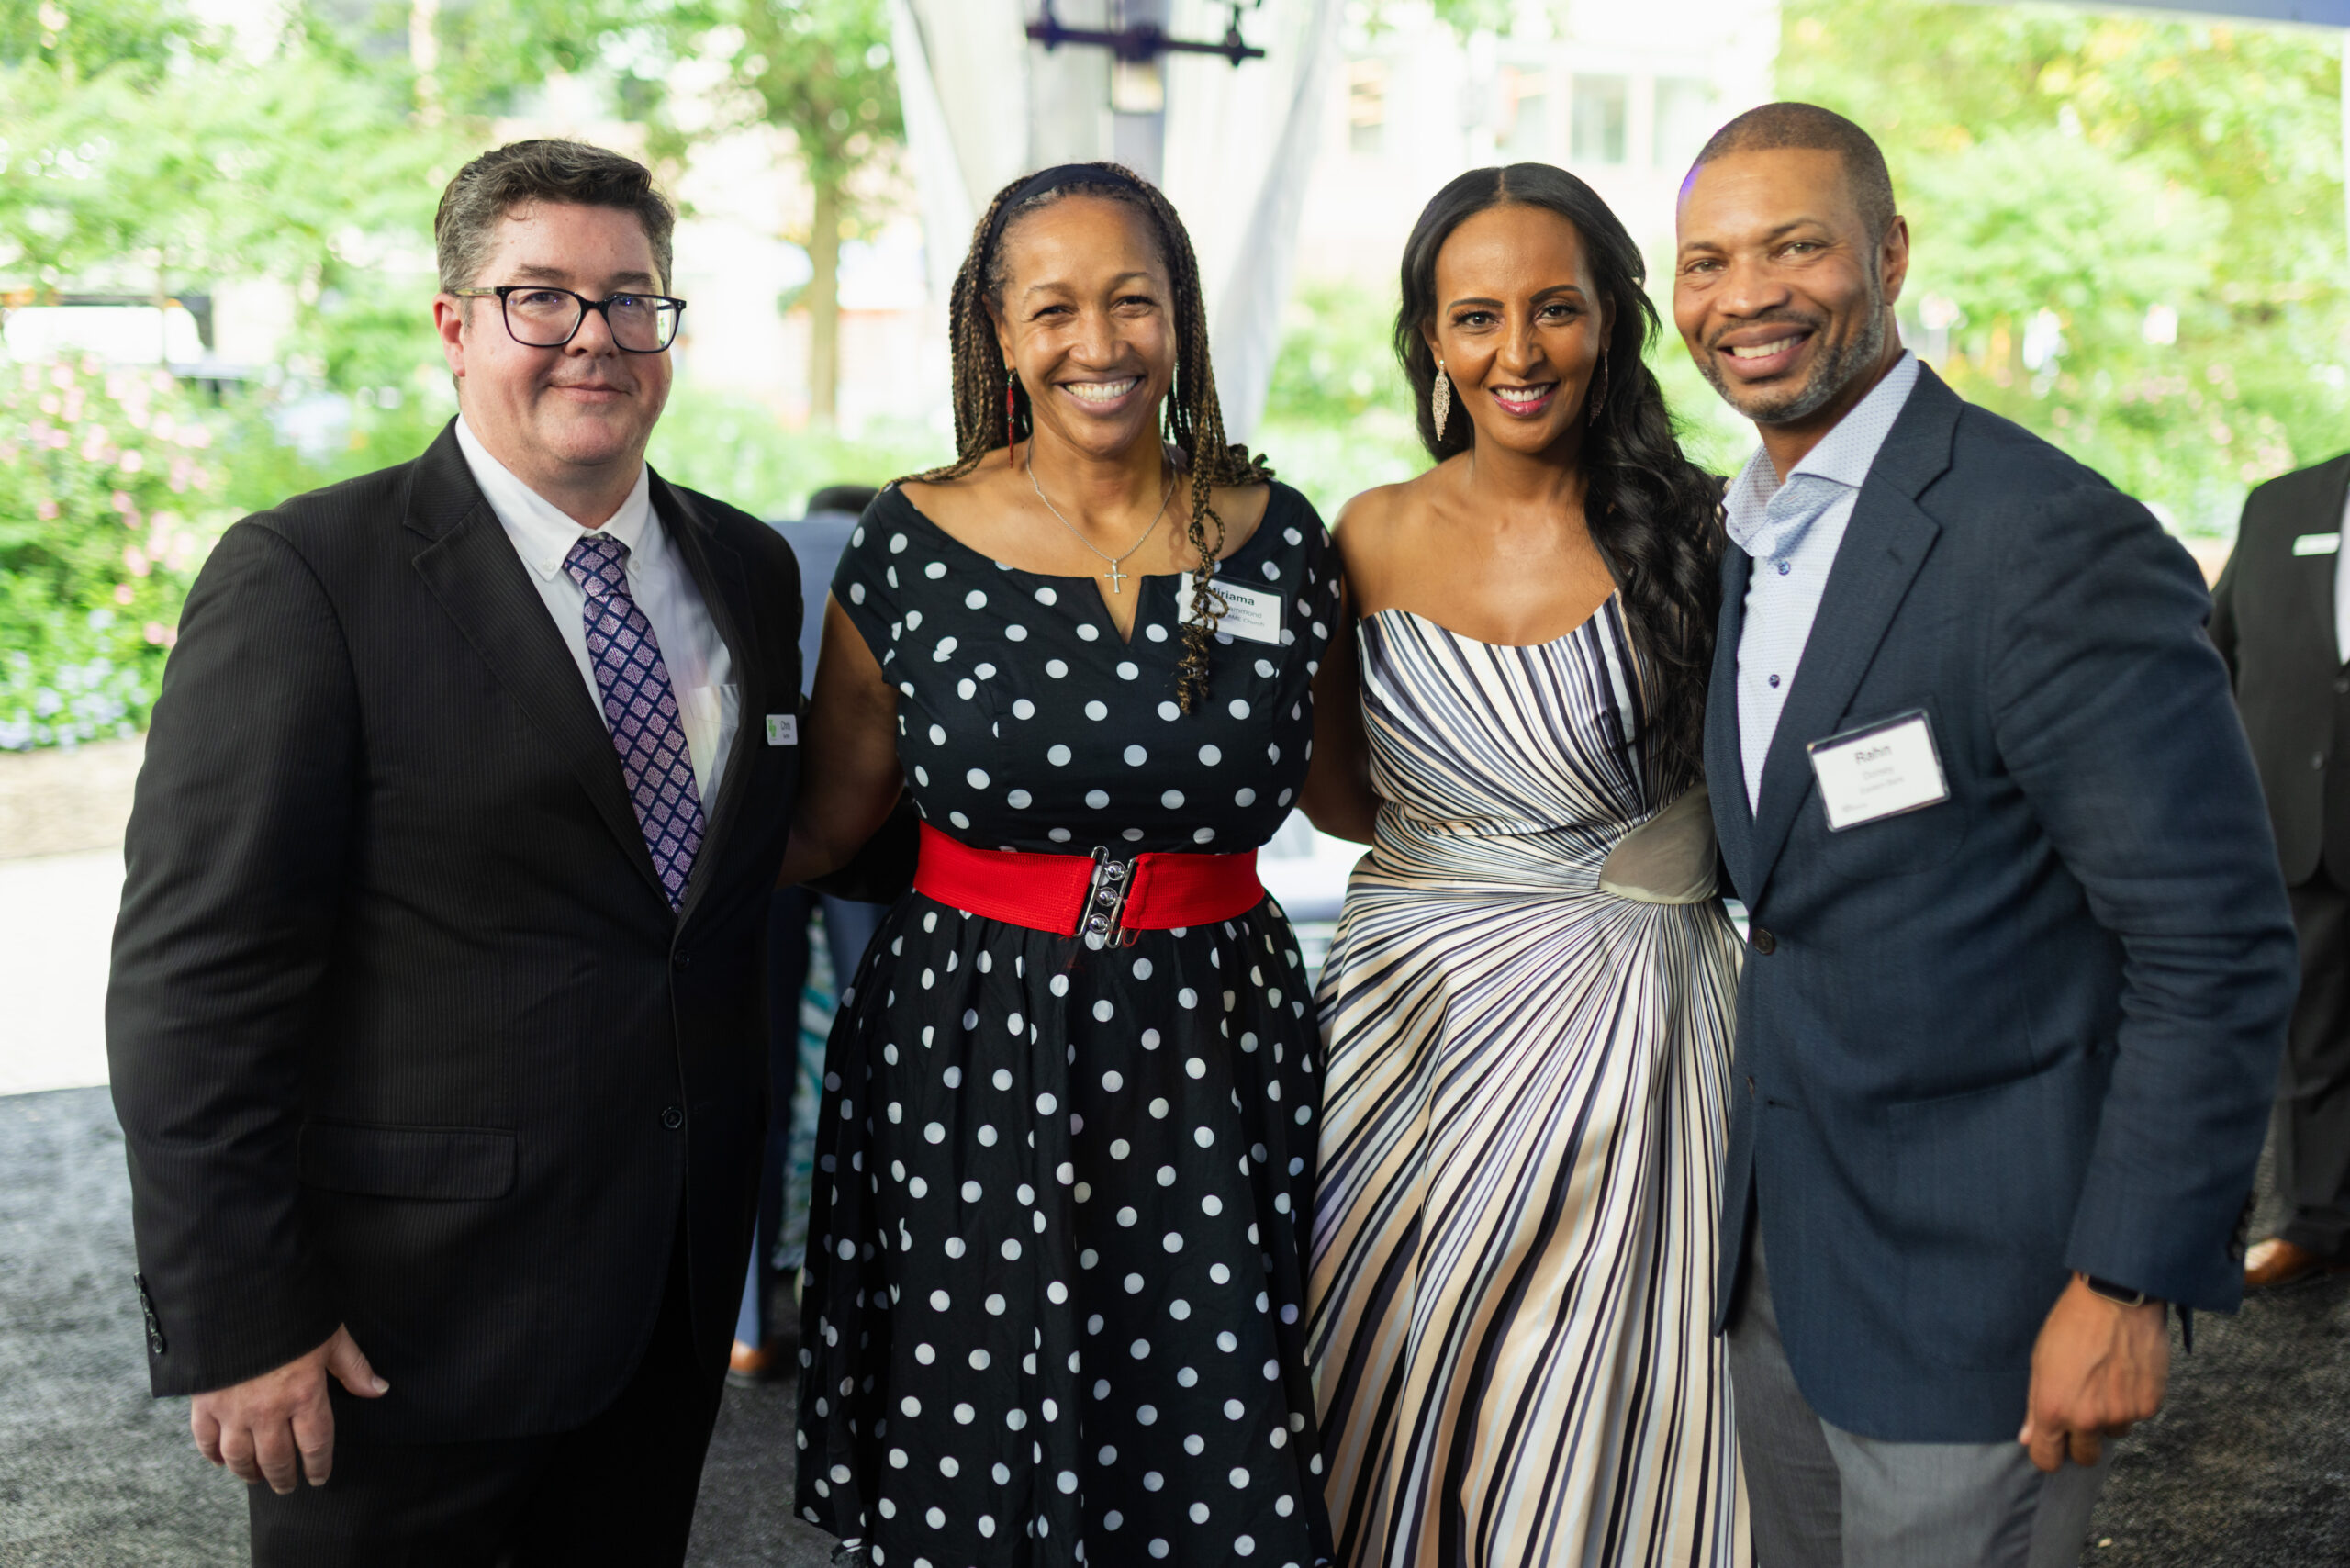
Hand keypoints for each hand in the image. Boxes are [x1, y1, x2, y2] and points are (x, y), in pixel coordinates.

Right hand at [189, 1324, 387, 1493]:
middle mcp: (268, 1410)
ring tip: (258, 1479)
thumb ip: (353, 1367)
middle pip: (277, 1458)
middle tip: (286, 1486)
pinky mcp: (203, 1403)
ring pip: (241, 1457)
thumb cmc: (291, 1312)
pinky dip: (213, 1455)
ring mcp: (233, 1410)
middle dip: (283, 1477)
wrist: (237, 1294)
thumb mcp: (331, 1336)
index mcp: (304, 1394)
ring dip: (250, 1472)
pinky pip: (205, 1440)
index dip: (319, 1465)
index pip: (315, 1444)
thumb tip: (379, 1390)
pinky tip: (222, 1461)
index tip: (319, 1478)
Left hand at [2017, 1274, 2167, 1472]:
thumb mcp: (2040, 1361)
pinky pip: (2138, 1416)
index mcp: (2054, 1409)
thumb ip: (2034, 1404)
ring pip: (2114, 1433)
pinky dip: (2133, 1401)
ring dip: (2110, 1416)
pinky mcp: (2149, 1405)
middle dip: (2082, 1441)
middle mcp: (2088, 1419)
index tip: (2053, 1445)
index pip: (2047, 1460)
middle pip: (2085, 1456)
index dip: (2049, 1454)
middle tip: (2082, 1411)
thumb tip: (2028, 1437)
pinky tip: (2126, 1372)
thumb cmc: (2071, 1324)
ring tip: (2106, 1379)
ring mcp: (2121, 1414)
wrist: (2115, 1298)